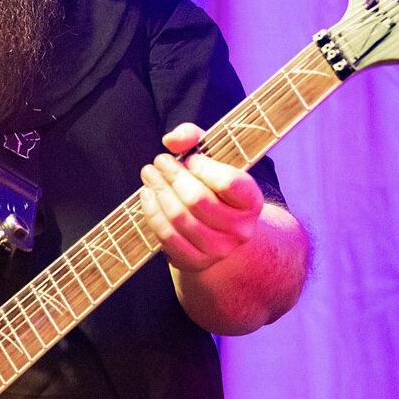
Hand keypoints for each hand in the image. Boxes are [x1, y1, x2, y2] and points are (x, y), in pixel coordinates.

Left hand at [137, 123, 264, 273]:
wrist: (219, 230)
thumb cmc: (214, 187)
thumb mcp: (212, 157)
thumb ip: (194, 137)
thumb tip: (171, 140)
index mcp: (252, 202)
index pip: (229, 182)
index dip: (203, 167)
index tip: (190, 159)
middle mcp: (240, 230)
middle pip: (197, 199)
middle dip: (172, 176)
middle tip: (159, 162)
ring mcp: (219, 249)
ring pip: (179, 218)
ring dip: (158, 192)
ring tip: (149, 175)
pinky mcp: (196, 261)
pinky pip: (167, 237)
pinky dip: (152, 213)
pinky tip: (147, 196)